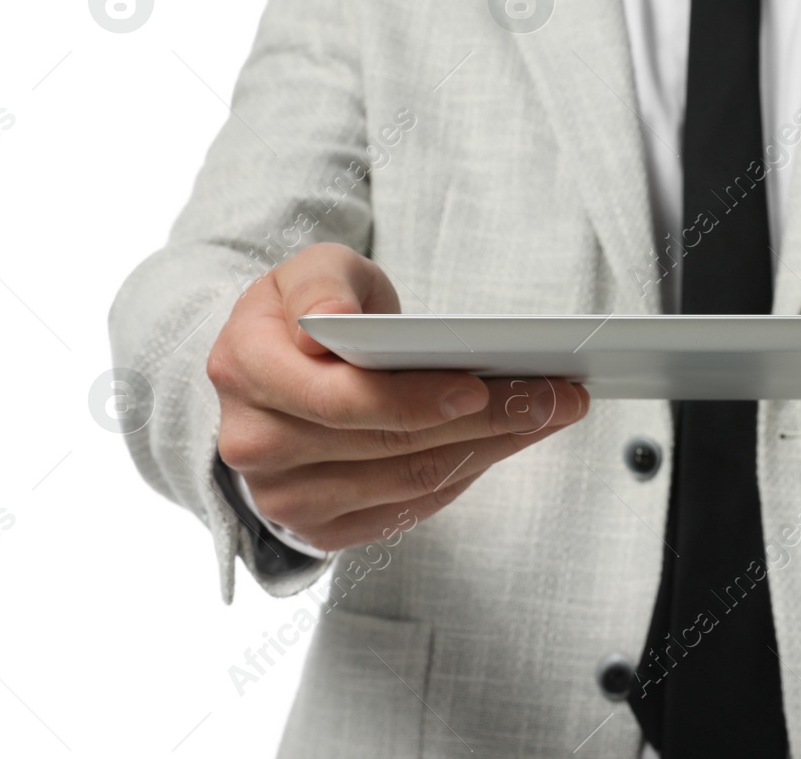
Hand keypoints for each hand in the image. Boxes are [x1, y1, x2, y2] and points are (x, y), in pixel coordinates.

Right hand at [208, 242, 588, 551]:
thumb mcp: (311, 271)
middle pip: (389, 444)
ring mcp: (285, 497)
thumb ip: (321, 284)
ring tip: (551, 414)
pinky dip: (468, 473)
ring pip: (410, 480)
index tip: (478, 387)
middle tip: (557, 396)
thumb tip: (330, 319)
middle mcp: (255, 443)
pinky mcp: (320, 529)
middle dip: (486, 419)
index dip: (415, 398)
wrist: (277, 369)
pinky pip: (411, 507)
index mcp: (243, 369)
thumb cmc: (306, 313)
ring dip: (493, 448)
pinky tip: (511, 441)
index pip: (341, 399)